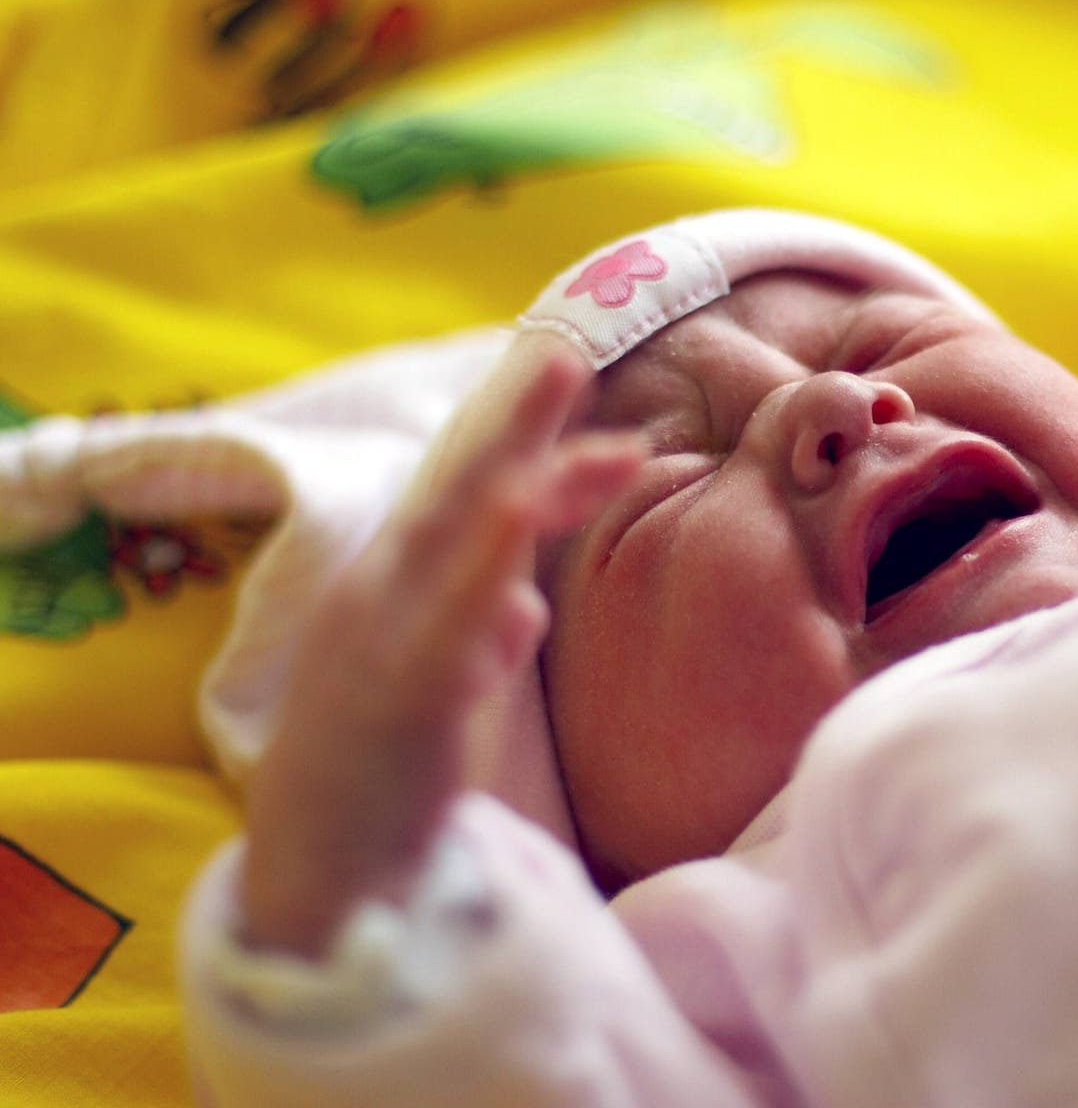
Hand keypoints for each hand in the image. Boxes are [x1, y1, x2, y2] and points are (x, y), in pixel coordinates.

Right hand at [237, 342, 638, 957]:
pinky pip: (444, 642)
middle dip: (512, 422)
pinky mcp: (396, 709)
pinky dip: (481, 593)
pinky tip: (521, 558)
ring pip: (456, 546)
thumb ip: (480, 636)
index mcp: (397, 588)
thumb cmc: (385, 777)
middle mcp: (382, 598)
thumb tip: (526, 602)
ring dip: (529, 486)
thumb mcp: (440, 693)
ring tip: (595, 437)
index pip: (462, 494)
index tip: (562, 365)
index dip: (511, 431)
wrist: (321, 886)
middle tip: (566, 352)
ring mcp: (382, 646)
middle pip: (456, 493)